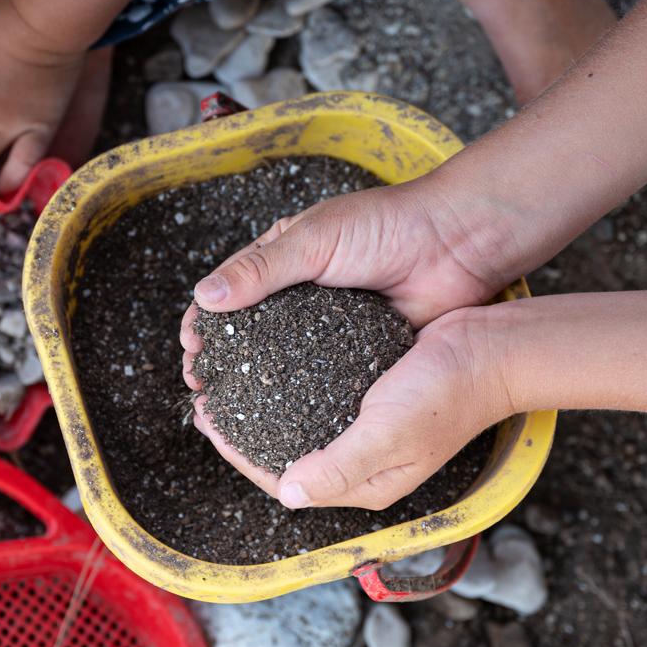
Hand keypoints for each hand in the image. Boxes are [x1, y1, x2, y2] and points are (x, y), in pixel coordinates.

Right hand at [180, 175, 509, 391]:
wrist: (455, 244)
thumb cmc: (386, 226)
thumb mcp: (315, 240)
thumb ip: (261, 268)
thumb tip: (204, 296)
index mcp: (280, 262)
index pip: (226, 294)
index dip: (201, 323)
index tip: (190, 351)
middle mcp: (297, 298)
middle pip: (247, 336)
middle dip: (222, 363)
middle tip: (204, 391)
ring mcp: (325, 329)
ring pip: (281, 363)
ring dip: (255, 387)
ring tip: (233, 413)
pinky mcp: (354, 353)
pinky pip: (321, 380)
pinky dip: (301, 398)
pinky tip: (284, 419)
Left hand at [190, 304, 509, 508]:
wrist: (493, 350)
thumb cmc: (449, 393)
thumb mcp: (389, 433)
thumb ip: (339, 466)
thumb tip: (288, 492)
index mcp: (364, 482)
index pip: (285, 481)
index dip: (239, 456)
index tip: (209, 424)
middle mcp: (361, 462)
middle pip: (285, 457)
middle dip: (241, 436)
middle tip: (207, 405)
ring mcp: (366, 431)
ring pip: (296, 427)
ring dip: (259, 411)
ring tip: (228, 387)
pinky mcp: (370, 397)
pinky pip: (316, 399)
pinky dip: (284, 389)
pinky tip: (268, 366)